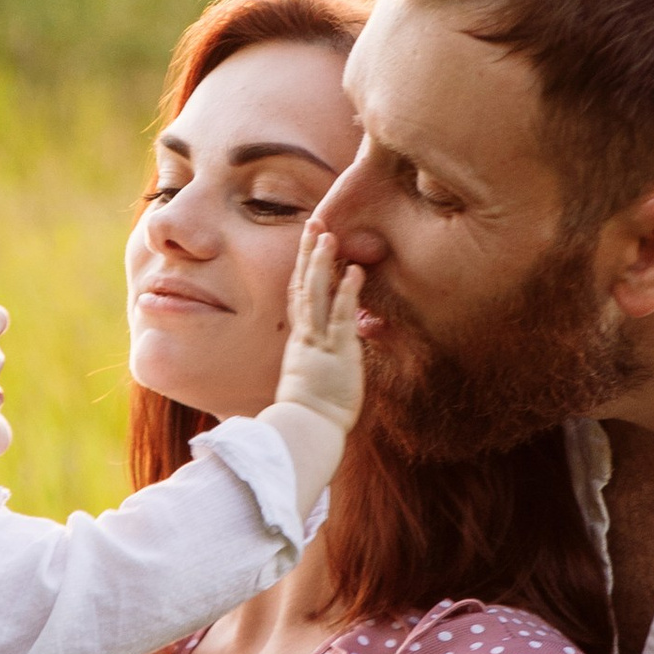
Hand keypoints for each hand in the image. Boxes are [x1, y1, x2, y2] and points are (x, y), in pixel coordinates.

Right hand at [275, 226, 364, 432]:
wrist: (305, 430)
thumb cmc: (310, 416)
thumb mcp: (313, 384)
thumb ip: (317, 367)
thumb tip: (319, 365)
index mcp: (301, 342)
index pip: (300, 297)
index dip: (303, 268)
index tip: (307, 245)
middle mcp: (306, 336)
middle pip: (303, 286)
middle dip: (308, 253)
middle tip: (314, 223)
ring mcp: (319, 343)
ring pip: (316, 294)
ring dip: (322, 263)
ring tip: (328, 235)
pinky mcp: (336, 353)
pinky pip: (340, 317)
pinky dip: (346, 292)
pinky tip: (354, 271)